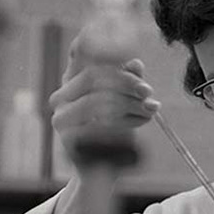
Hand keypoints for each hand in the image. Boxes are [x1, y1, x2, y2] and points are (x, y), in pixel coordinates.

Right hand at [49, 27, 160, 169]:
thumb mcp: (123, 98)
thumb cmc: (112, 128)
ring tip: (153, 108)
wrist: (99, 170)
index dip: (101, 43)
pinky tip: (143, 121)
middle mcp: (60, 99)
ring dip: (132, 104)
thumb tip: (136, 64)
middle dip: (126, 82)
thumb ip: (128, 79)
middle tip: (148, 90)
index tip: (124, 44)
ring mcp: (63, 120)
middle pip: (94, 78)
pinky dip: (130, 121)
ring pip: (101, 102)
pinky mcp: (72, 141)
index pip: (81, 53)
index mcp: (70, 82)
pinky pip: (105, 126)